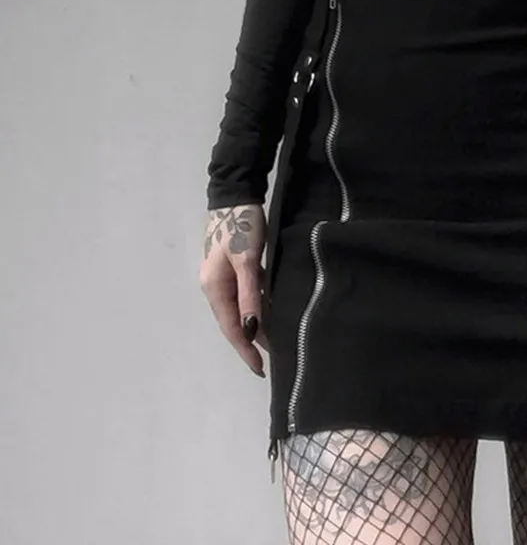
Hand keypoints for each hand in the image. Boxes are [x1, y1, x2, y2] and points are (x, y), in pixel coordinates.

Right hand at [199, 204, 268, 376]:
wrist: (236, 194)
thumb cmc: (240, 227)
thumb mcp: (248, 261)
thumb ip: (250, 295)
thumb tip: (252, 330)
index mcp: (215, 288)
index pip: (232, 328)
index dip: (246, 350)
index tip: (260, 369)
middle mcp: (216, 286)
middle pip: (234, 321)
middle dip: (251, 342)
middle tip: (272, 360)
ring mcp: (224, 276)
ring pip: (242, 308)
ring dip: (256, 324)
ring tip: (275, 341)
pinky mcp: (235, 266)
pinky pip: (247, 293)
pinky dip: (258, 305)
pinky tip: (272, 311)